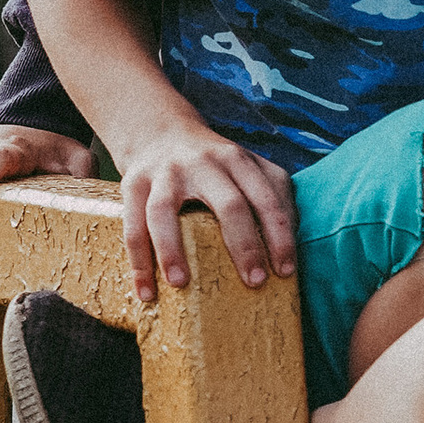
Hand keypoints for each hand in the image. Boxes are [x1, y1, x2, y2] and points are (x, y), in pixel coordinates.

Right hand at [115, 127, 297, 305]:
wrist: (160, 130)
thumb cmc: (213, 164)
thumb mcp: (246, 167)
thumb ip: (273, 195)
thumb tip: (291, 248)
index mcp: (238, 160)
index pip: (267, 199)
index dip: (280, 236)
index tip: (285, 272)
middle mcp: (204, 162)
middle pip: (228, 204)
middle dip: (244, 246)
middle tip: (255, 283)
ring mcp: (165, 171)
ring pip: (164, 211)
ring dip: (171, 249)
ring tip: (181, 284)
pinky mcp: (133, 182)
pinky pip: (132, 225)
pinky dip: (137, 261)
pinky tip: (146, 292)